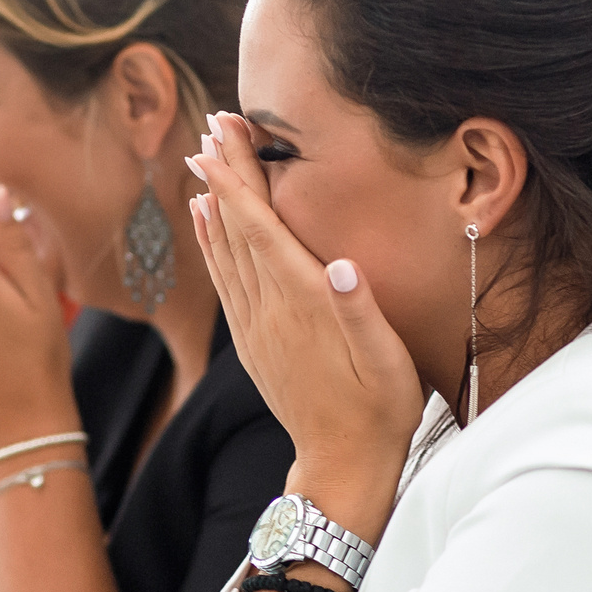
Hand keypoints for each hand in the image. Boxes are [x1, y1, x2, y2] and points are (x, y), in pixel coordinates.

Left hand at [189, 112, 423, 546]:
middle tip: (216, 124)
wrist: (343, 467)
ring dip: (214, 200)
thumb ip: (362, 313)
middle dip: (225, 173)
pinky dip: (211, 242)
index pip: (261, 229)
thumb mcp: (388, 363)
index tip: (223, 137)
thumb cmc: (379, 411)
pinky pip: (224, 280)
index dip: (240, 180)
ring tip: (204, 157)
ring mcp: (256, 327)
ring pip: (224, 250)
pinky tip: (206, 219)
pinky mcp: (252, 342)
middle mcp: (269, 311)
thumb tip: (341, 264)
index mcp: (302, 305)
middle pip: (237, 228)